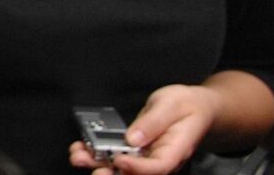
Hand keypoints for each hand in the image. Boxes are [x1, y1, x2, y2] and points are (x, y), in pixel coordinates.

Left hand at [68, 85, 217, 174]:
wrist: (195, 107)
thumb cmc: (187, 106)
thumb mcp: (171, 105)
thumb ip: (152, 121)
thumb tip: (133, 138)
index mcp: (176, 150)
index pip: (158, 166)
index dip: (137, 167)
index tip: (119, 159)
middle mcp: (161, 158)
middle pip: (137, 173)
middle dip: (111, 171)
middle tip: (87, 163)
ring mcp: (148, 156)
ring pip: (124, 167)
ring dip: (99, 163)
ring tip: (78, 156)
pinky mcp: (138, 151)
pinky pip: (118, 157)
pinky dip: (99, 154)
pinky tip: (83, 149)